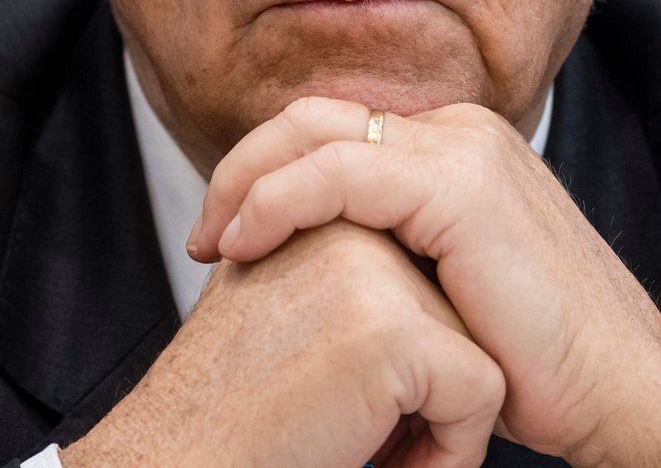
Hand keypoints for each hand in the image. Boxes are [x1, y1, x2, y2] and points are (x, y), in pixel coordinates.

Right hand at [61, 220, 503, 467]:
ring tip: (363, 447)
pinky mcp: (396, 331)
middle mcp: (349, 227)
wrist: (181, 458)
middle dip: (424, 388)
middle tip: (351, 429)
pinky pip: (479, 393)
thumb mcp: (283, 315)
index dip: (404, 362)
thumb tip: (410, 292)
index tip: (344, 406)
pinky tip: (384, 465)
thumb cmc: (226, 413)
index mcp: (322, 218)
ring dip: (437, 421)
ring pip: (475, 353)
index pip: (420, 283)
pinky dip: (451, 450)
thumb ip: (336, 283)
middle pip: (451, 316)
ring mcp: (374, 273)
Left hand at [187, 98, 660, 467]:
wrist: (618, 392)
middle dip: (244, 166)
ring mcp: (464, 151)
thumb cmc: (536, 363)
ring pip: (316, 133)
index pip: (335, 130)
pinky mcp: (459, 185)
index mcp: (458, 148)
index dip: (267, 171)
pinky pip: (336, 173)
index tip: (224, 234)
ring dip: (246, 180)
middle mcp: (462, 132)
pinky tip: (244, 240)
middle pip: (316, 117)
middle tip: (205, 234)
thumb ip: (391, 251)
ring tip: (211, 240)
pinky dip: (277, 199)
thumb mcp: (444, 290)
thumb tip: (313, 258)